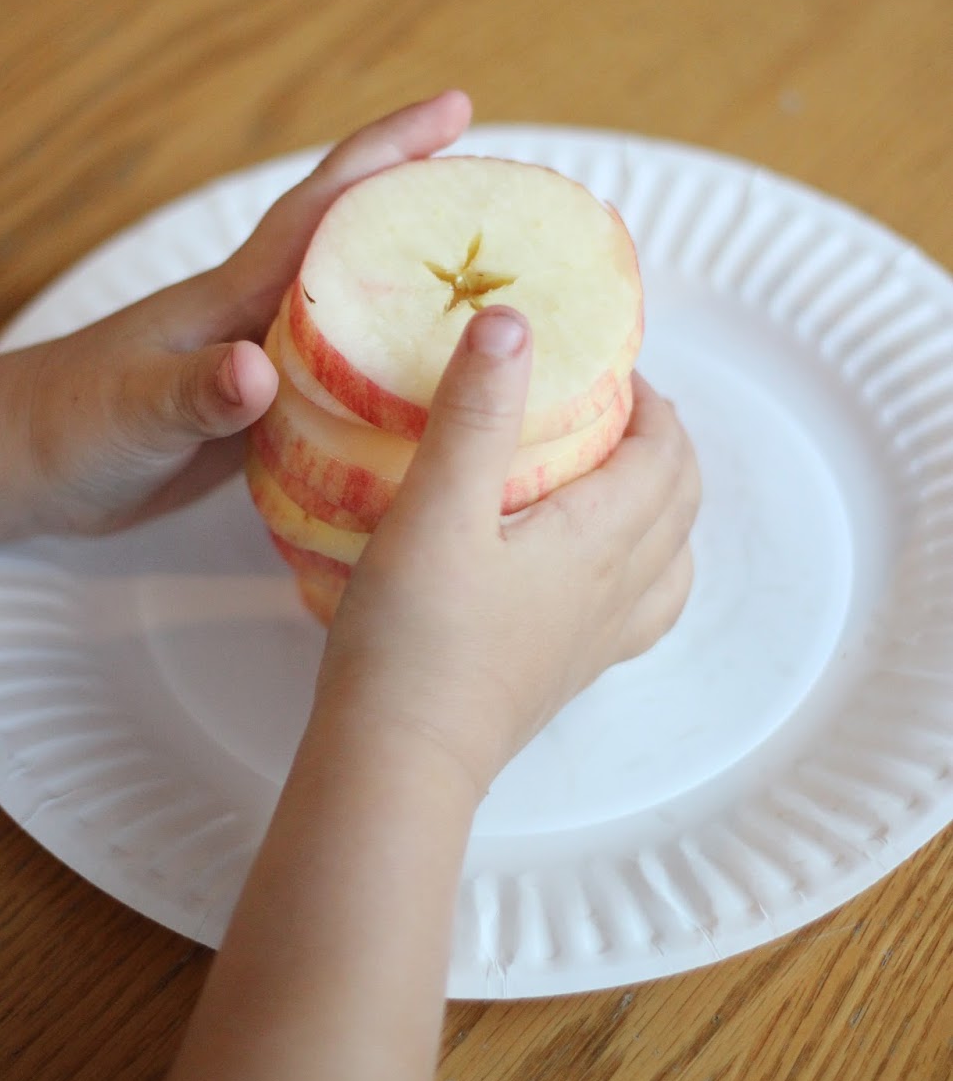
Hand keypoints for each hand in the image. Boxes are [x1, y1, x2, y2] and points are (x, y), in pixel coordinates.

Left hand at [0, 91, 472, 536]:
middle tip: (515, 206)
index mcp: (235, 297)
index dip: (387, 153)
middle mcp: (259, 316)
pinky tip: (431, 399)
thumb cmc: (66, 424)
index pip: (323, 208)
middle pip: (358, 249)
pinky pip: (343, 383)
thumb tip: (258, 370)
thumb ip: (192, 392)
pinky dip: (388, 377)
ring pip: (358, 316)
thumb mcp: (129, 410)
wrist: (22, 463)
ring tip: (498, 302)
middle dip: (429, 214)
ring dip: (418, 299)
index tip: (456, 109)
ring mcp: (264, 362)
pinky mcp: (261, 413)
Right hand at [315, 306, 700, 796]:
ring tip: (610, 474)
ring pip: (670, 560)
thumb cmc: (415, 636)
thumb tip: (513, 320)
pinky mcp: (565, 674)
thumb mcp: (436, 507)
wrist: (399, 760)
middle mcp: (618, 590)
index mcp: (601, 540)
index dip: (650, 401)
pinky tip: (588, 566)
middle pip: (681, 502)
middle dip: (662, 442)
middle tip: (606, 404)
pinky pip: (639, 610)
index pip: (666, 454)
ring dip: (661, 505)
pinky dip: (639, 568)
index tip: (604, 363)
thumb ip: (475, 412)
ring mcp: (596, 640)